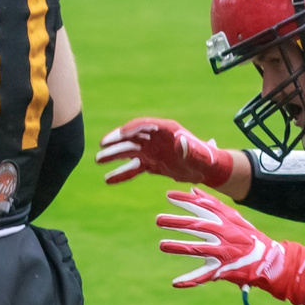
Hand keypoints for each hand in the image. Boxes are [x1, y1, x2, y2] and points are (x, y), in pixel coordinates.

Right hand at [98, 117, 237, 186]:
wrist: (207, 169)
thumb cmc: (206, 159)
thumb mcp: (199, 154)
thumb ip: (190, 149)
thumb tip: (181, 143)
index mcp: (166, 129)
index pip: (143, 125)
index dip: (129, 129)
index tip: (117, 136)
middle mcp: (155, 138)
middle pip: (132, 138)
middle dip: (116, 142)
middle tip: (101, 146)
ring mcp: (151, 151)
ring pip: (129, 152)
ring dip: (113, 156)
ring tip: (97, 161)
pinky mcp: (150, 165)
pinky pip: (133, 169)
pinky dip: (121, 174)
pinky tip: (108, 180)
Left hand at [155, 189, 287, 289]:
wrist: (267, 258)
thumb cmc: (247, 235)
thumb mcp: (232, 216)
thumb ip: (212, 203)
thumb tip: (193, 189)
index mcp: (225, 220)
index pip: (203, 206)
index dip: (185, 200)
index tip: (168, 195)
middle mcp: (223, 234)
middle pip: (197, 226)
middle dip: (177, 222)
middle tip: (159, 220)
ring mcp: (222, 252)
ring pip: (197, 249)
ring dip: (179, 247)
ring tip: (162, 245)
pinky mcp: (223, 269)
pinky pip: (204, 275)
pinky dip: (190, 280)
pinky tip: (175, 282)